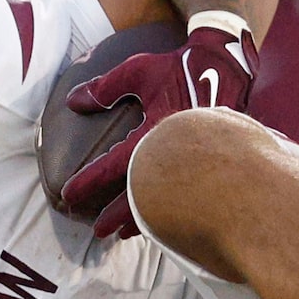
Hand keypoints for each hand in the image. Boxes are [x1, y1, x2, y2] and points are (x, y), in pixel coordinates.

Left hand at [61, 21, 259, 238]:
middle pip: (143, 195)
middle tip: (98, 232)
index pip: (115, 163)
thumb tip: (72, 102)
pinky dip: (169, 211)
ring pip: (167, 203)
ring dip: (144, 220)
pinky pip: (185, 195)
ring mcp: (197, 162)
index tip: (70, 194)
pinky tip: (158, 220)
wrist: (228, 64)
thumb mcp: (140, 71)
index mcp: (156, 130)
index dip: (90, 181)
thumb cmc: (180, 67)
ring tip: (123, 234)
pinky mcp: (210, 166)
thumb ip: (105, 88)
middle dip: (117, 215)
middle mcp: (177, 152)